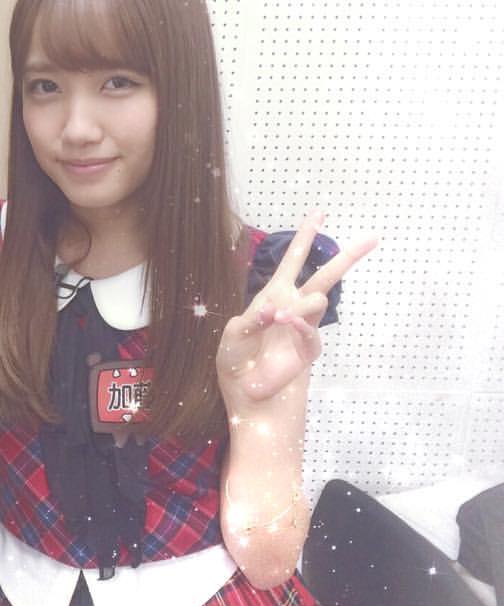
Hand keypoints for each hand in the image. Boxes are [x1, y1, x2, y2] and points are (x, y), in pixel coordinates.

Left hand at [217, 211, 376, 411]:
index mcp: (273, 294)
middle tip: (372, 238)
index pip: (292, 260)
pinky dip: (295, 324)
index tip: (320, 212)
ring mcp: (303, 327)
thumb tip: (273, 311)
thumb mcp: (234, 335)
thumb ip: (250, 320)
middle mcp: (293, 306)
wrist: (247, 392)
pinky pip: (309, 329)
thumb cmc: (237, 360)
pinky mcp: (309, 348)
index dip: (305, 237)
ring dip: (300, 303)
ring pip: (318, 299)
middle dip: (346, 257)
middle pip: (324, 276)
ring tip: (278, 316)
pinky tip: (282, 321)